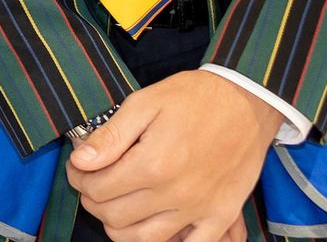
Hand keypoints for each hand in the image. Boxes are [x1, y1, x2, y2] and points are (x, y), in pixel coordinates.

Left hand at [66, 69, 279, 241]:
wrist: (246, 102)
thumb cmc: (195, 98)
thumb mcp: (145, 103)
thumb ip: (111, 136)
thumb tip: (82, 160)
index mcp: (152, 164)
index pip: (97, 189)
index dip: (79, 179)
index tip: (79, 169)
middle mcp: (174, 193)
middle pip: (115, 217)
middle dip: (94, 202)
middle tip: (93, 184)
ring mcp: (199, 209)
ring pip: (144, 240)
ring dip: (120, 226)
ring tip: (116, 204)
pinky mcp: (220, 215)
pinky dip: (168, 241)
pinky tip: (154, 223)